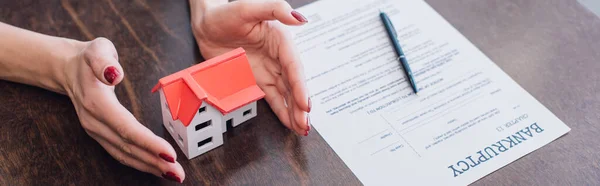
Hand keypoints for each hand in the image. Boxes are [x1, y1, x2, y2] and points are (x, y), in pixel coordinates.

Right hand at [61, 38, 183, 181]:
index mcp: (97, 103)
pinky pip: (121, 153)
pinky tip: (156, 168)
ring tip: (173, 174)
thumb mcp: (97, 49)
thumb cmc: (88, 58)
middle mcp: (95, 122)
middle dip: (155, 161)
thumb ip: (104, 60)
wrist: (67, 68)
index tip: (169, 153)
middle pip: (128, 146)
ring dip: (149, 167)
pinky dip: (140, 163)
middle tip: (179, 173)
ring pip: (125, 154)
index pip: (126, 127)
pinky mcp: (101, 135)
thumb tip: (114, 74)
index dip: (148, 142)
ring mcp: (96, 131)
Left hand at [190, 0, 311, 135]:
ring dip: (294, 111)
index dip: (300, 86)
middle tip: (304, 123)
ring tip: (302, 128)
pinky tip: (289, 122)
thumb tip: (300, 19)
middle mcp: (278, 56)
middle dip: (300, 105)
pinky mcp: (257, 80)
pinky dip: (281, 110)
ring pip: (285, 94)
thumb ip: (275, 9)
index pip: (293, 66)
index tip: (305, 103)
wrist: (206, 24)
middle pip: (292, 83)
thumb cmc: (226, 12)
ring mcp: (268, 70)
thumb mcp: (248, 8)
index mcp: (280, 40)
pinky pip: (272, 97)